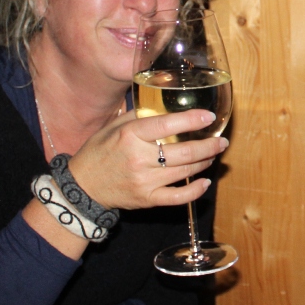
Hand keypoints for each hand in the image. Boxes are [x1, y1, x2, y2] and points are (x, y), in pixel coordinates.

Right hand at [67, 109, 227, 211]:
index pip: (167, 125)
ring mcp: (143, 181)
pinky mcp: (146, 199)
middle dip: (208, 146)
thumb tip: (166, 105)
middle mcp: (138, 158)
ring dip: (204, 163)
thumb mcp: (113, 126)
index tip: (208, 117)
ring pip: (184, 172)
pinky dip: (194, 191)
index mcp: (130, 136)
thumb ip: (139, 116)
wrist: (82, 186)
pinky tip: (204, 182)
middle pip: (183, 152)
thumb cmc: (99, 151)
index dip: (191, 120)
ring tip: (212, 155)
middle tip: (221, 141)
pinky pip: (177, 197)